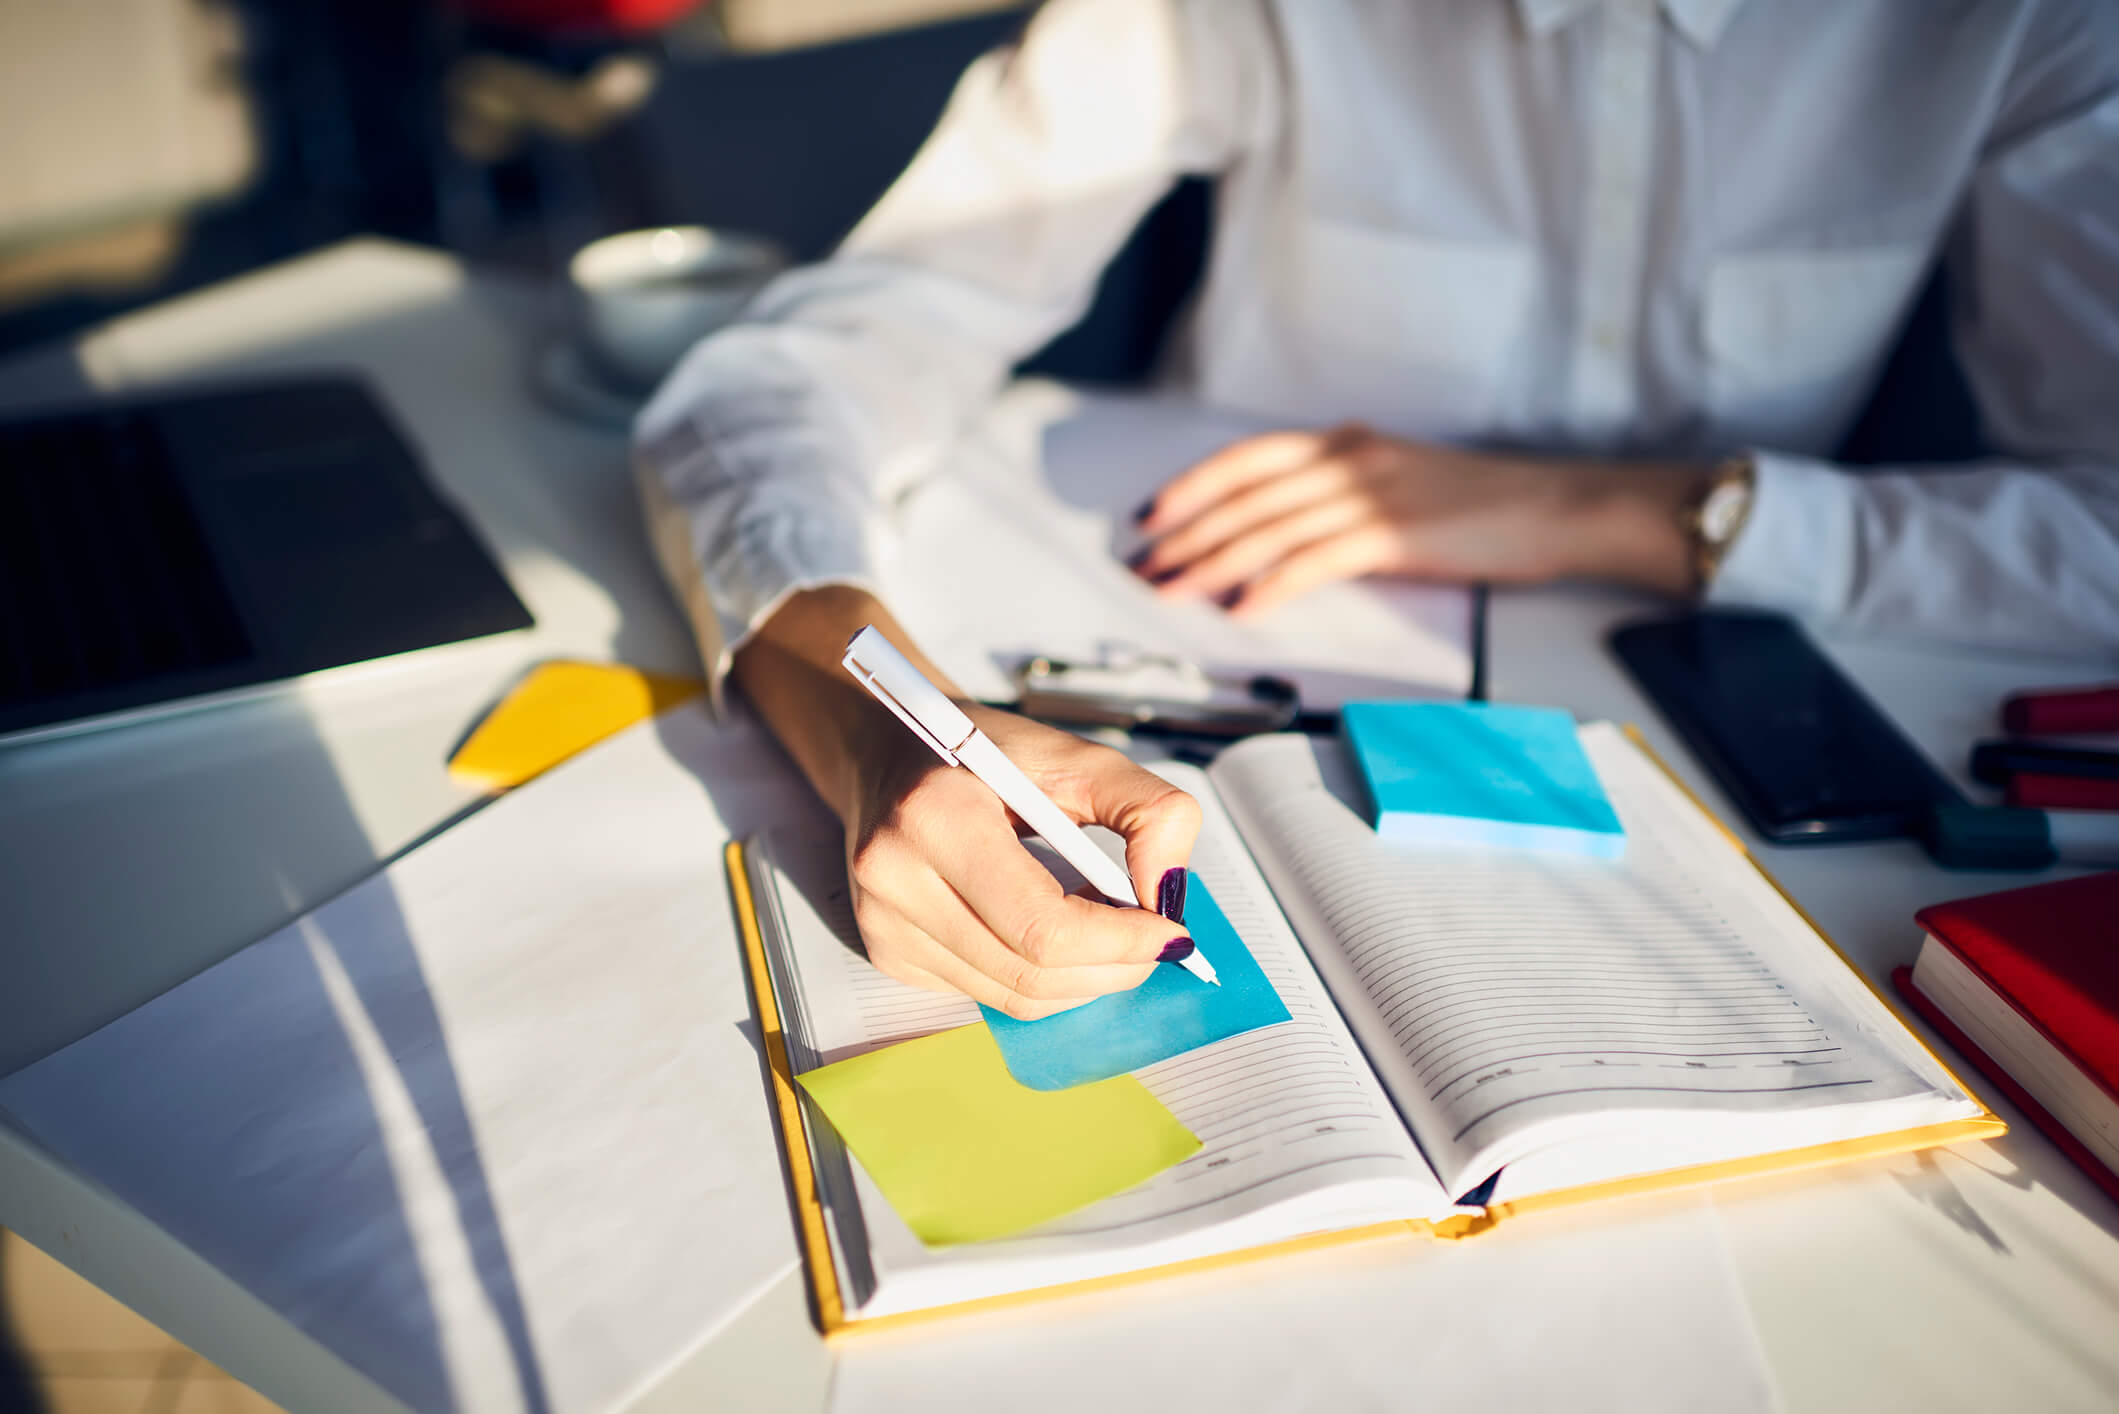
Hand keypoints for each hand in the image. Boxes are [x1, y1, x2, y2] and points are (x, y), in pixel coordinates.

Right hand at [733, 587, 1201, 1019]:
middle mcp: (896, 879)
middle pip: (1032, 974)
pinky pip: (987, 993)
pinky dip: (1040, 976)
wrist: (886, 750)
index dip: (1120, 942)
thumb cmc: (980, 751)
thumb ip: (1146, 810)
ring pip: (1014, 997)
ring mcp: (884, 925)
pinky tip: (1053, 931)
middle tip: (1155, 940)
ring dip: (1082, 978)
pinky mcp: (888, 952)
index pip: (1043, 926)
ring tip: (1110, 931)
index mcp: (936, 816)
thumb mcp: (1074, 755)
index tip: (1172, 933)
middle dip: (1113, 968)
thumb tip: (1169, 893)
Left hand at [1128, 424, 1704, 613]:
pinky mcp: (1396, 533)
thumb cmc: (1486, 505)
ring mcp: (1372, 494)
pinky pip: (1317, 559)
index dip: (1191, 485)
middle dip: (1184, 532)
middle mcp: (1350, 459)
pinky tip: (1243, 608)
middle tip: (1142, 565)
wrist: (1559, 505)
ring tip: (1172, 589)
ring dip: (1211, 561)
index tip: (1149, 514)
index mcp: (1347, 445)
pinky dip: (1273, 583)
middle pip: (1244, 495)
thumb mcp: (1402, 482)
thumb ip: (1346, 494)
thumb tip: (1292, 527)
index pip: (1247, 459)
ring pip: (1269, 526)